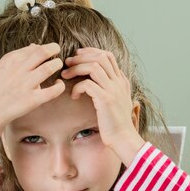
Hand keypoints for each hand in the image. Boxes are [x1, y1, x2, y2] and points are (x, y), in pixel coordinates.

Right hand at [0, 43, 65, 127]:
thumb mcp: (2, 67)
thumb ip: (19, 56)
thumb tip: (35, 45)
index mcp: (10, 60)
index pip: (34, 48)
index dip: (45, 48)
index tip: (48, 53)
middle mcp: (19, 70)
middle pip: (43, 52)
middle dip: (54, 49)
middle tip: (57, 54)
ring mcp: (26, 84)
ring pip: (50, 67)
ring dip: (57, 65)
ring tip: (58, 67)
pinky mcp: (32, 100)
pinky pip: (53, 90)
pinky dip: (59, 86)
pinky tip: (58, 84)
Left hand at [61, 48, 144, 163]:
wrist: (123, 138)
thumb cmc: (116, 123)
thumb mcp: (117, 101)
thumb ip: (112, 88)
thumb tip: (100, 79)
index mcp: (121, 81)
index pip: (107, 56)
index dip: (90, 52)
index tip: (77, 55)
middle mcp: (118, 82)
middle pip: (100, 57)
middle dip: (81, 57)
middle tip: (67, 63)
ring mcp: (113, 90)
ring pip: (93, 66)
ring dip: (76, 68)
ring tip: (65, 76)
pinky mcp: (106, 99)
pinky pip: (87, 84)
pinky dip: (77, 87)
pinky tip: (74, 96)